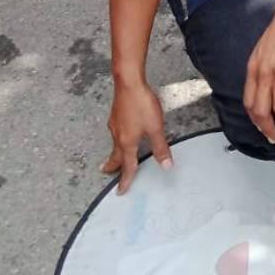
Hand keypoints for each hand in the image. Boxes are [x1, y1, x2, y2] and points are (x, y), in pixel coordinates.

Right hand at [103, 78, 172, 193]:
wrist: (128, 82)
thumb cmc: (142, 104)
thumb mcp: (156, 128)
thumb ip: (161, 148)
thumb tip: (166, 166)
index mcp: (127, 142)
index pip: (128, 166)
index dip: (126, 180)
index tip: (121, 191)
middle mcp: (118, 135)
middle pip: (116, 156)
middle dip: (113, 167)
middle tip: (108, 174)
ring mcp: (115, 124)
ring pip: (114, 144)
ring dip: (115, 154)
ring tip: (114, 158)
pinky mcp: (115, 115)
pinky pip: (115, 134)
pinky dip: (117, 141)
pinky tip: (121, 135)